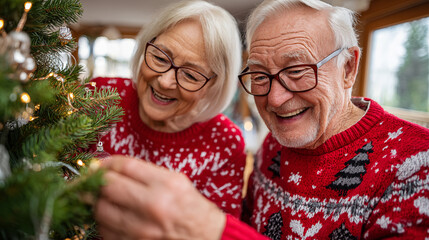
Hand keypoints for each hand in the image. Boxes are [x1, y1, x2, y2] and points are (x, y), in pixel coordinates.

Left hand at [94, 155, 225, 239]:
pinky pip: (105, 231)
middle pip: (108, 187)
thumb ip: (146, 173)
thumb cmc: (190, 207)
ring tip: (103, 198)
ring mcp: (141, 229)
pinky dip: (104, 222)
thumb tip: (114, 167)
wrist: (206, 236)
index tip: (100, 164)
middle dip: (97, 181)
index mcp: (165, 184)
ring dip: (98, 201)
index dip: (107, 162)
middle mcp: (152, 206)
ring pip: (101, 210)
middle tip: (94, 180)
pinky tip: (112, 217)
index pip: (125, 166)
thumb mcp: (176, 181)